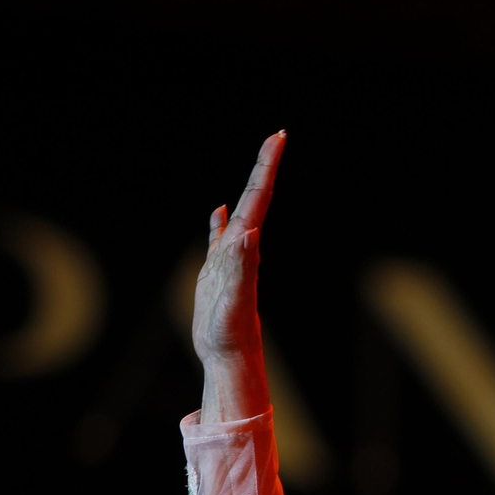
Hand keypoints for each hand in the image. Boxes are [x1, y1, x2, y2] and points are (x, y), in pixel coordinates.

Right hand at [193, 131, 283, 365]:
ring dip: (247, 190)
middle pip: (253, 200)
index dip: (266, 168)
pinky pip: (217, 239)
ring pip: (238, 215)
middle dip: (263, 168)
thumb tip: (249, 233)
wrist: (229, 357)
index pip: (258, 200)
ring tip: (257, 165)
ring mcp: (229, 260)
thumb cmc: (232, 334)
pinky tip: (218, 212)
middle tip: (276, 137)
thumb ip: (243, 267)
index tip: (278, 138)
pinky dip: (218, 222)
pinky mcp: (216, 273)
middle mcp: (242, 249)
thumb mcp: (236, 299)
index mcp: (246, 249)